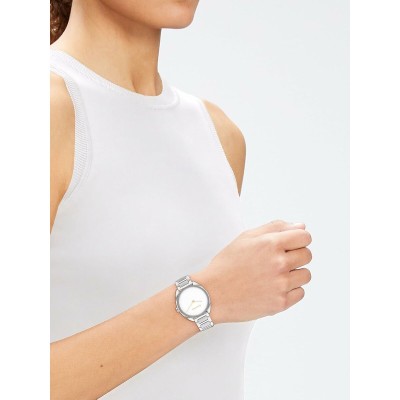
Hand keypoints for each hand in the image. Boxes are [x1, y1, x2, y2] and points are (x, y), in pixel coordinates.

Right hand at [192, 220, 311, 323]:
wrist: (212, 294)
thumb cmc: (226, 265)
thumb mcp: (246, 237)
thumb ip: (275, 227)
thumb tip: (300, 226)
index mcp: (270, 244)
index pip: (305, 237)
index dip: (298, 239)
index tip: (291, 244)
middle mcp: (278, 263)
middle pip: (307, 255)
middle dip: (296, 255)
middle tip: (278, 260)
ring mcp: (281, 284)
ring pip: (306, 275)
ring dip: (294, 274)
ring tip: (275, 275)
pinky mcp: (280, 303)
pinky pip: (300, 293)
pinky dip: (291, 290)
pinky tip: (274, 287)